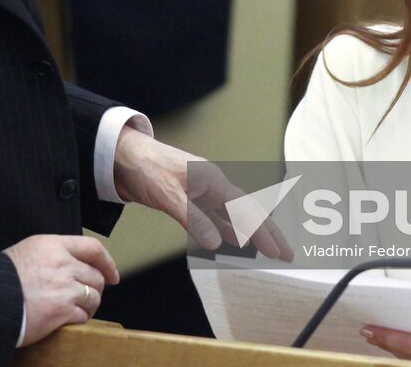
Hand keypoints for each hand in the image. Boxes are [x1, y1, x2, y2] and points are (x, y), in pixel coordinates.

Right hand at [4, 234, 118, 346]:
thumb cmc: (0, 278)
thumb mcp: (27, 252)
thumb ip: (52, 254)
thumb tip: (73, 265)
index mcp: (52, 245)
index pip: (92, 247)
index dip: (107, 262)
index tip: (113, 275)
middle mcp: (61, 263)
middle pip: (96, 276)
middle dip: (95, 289)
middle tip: (85, 298)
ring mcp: (63, 287)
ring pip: (94, 297)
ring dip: (88, 306)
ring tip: (75, 310)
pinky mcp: (61, 310)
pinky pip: (83, 315)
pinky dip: (78, 320)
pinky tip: (66, 321)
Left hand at [112, 128, 292, 259]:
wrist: (123, 155)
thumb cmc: (146, 168)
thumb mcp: (168, 195)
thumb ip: (194, 218)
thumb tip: (219, 243)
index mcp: (213, 180)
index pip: (246, 210)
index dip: (264, 233)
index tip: (279, 252)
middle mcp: (213, 184)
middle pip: (248, 211)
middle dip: (268, 233)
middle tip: (286, 255)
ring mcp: (203, 191)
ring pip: (235, 214)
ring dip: (251, 233)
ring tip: (269, 250)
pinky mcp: (191, 197)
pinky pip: (218, 216)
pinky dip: (230, 229)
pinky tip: (235, 239)